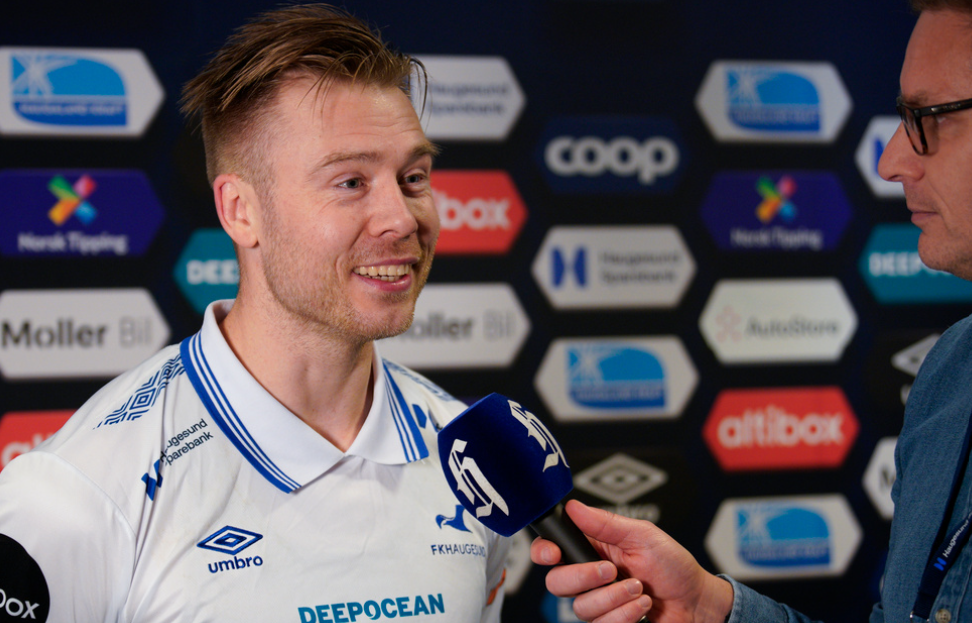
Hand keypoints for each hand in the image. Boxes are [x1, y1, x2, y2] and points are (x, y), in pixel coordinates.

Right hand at [530, 500, 732, 622]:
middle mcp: (590, 576)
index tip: (554, 554)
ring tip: (639, 589)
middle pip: (556, 582)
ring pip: (580, 607)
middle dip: (584, 577)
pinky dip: (624, 614)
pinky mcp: (609, 622)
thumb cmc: (673, 565)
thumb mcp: (642, 535)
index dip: (544, 551)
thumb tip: (573, 507)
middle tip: (612, 571)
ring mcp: (599, 602)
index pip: (553, 549)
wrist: (695, 602)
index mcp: (593, 547)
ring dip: (615, 597)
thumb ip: (605, 523)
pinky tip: (641, 606)